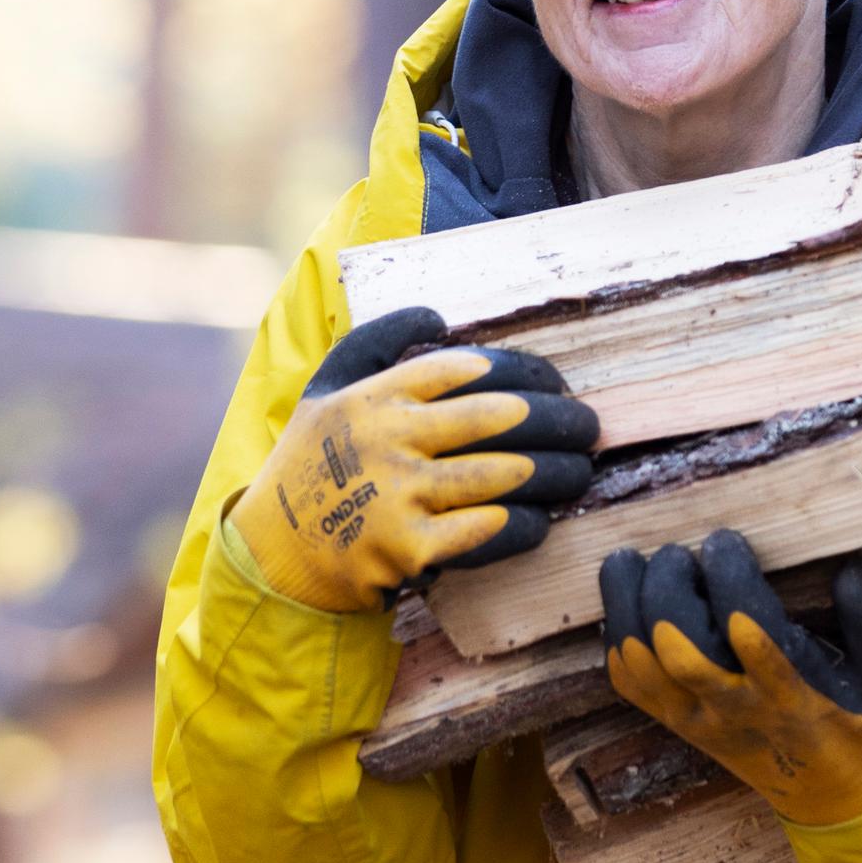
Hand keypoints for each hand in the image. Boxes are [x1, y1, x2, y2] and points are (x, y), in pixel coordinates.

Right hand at [228, 306, 598, 612]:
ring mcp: (399, 494)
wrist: (272, 550)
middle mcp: (388, 438)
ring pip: (502, 474)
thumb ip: (376, 342)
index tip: (554, 380)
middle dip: (557, 419)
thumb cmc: (308, 462)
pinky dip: (523, 524)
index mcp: (375, 394)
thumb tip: (436, 312)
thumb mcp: (325, 388)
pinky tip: (543, 518)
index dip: (524, 370)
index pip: (468, 368)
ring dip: (555, 473)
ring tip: (581, 471)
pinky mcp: (409, 549)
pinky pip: (486, 531)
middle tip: (589, 426)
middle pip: (498, 417)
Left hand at [600, 529, 861, 824]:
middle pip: (673, 641)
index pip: (743, 622)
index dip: (726, 573)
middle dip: (666, 582)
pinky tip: (625, 604)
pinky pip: (628, 683)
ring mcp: (697, 718)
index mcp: (787, 690)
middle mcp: (733, 706)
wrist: (840, 798)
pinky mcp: (677, 723)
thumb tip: (848, 570)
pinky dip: (616, 638)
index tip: (726, 540)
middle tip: (679, 552)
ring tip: (633, 563)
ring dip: (626, 603)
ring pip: (640, 659)